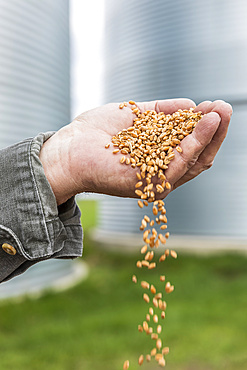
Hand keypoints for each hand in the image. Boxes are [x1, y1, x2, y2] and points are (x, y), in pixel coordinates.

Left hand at [39, 99, 231, 204]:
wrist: (70, 148)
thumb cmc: (97, 133)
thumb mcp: (137, 115)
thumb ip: (163, 112)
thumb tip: (191, 105)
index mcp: (159, 157)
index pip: (191, 145)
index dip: (205, 126)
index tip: (215, 106)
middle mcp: (161, 172)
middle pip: (198, 156)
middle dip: (214, 132)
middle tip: (225, 108)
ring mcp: (155, 181)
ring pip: (193, 162)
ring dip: (209, 137)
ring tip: (219, 113)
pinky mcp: (147, 187)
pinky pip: (176, 167)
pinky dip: (192, 146)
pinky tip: (203, 126)